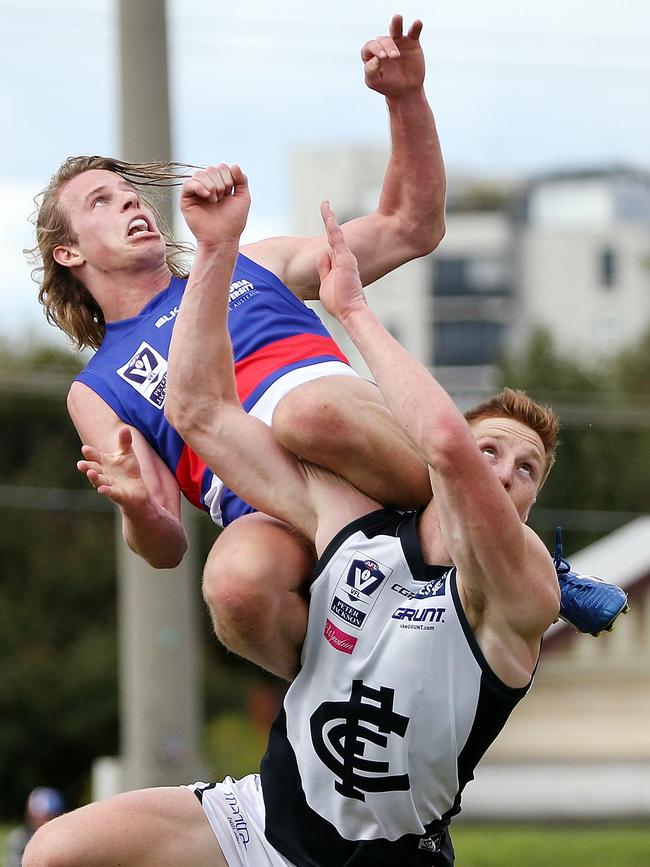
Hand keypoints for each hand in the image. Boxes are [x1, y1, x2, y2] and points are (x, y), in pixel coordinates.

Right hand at [77, 426, 149, 511]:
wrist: (136, 491)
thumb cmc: (127, 470)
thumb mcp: (127, 453)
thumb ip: (124, 442)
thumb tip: (125, 428)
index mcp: (104, 462)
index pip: (95, 456)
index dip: (90, 453)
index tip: (85, 448)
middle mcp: (103, 474)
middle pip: (93, 469)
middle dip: (87, 467)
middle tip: (80, 464)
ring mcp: (109, 485)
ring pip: (99, 481)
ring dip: (94, 478)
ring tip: (90, 473)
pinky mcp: (117, 495)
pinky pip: (110, 492)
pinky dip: (106, 491)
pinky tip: (102, 489)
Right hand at [180, 163, 249, 245]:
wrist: (222, 238)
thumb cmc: (233, 222)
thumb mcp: (243, 198)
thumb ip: (242, 180)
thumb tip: (234, 165)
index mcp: (220, 185)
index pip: (222, 167)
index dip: (229, 177)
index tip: (230, 193)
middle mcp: (207, 187)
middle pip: (211, 168)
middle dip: (220, 182)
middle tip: (222, 198)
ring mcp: (196, 192)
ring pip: (200, 174)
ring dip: (211, 186)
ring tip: (215, 201)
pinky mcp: (186, 199)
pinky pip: (188, 183)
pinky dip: (199, 187)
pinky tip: (207, 196)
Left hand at [317, 201, 366, 322]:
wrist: (350, 312)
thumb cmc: (339, 302)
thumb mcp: (326, 282)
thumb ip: (324, 268)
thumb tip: (321, 255)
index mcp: (339, 264)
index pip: (332, 244)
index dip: (328, 232)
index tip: (325, 220)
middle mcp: (344, 258)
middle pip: (335, 235)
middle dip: (330, 219)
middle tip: (325, 205)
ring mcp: (346, 258)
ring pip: (336, 234)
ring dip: (330, 219)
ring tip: (324, 205)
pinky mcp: (345, 259)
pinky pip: (338, 239)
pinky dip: (332, 226)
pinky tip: (328, 215)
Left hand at [361, 15, 424, 97]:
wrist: (405, 91)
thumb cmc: (387, 86)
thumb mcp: (374, 81)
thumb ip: (370, 70)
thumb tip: (376, 59)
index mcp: (371, 53)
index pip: (369, 47)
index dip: (375, 49)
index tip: (383, 57)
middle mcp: (383, 45)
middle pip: (382, 40)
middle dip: (388, 46)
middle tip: (395, 56)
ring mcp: (397, 42)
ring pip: (395, 29)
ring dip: (396, 23)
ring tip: (397, 18)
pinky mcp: (411, 42)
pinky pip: (413, 32)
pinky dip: (416, 27)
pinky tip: (417, 23)